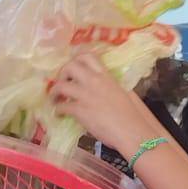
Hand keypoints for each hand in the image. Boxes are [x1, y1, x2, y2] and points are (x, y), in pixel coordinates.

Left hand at [50, 54, 164, 159]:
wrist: (132, 131)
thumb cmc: (133, 116)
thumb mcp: (124, 94)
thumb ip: (112, 88)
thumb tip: (106, 90)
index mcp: (106, 76)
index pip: (88, 57)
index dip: (77, 60)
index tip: (74, 68)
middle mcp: (94, 82)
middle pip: (70, 66)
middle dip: (62, 73)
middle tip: (63, 82)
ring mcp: (85, 95)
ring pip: (61, 86)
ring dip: (54, 92)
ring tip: (55, 98)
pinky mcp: (80, 110)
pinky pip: (62, 107)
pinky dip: (58, 110)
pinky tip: (59, 114)